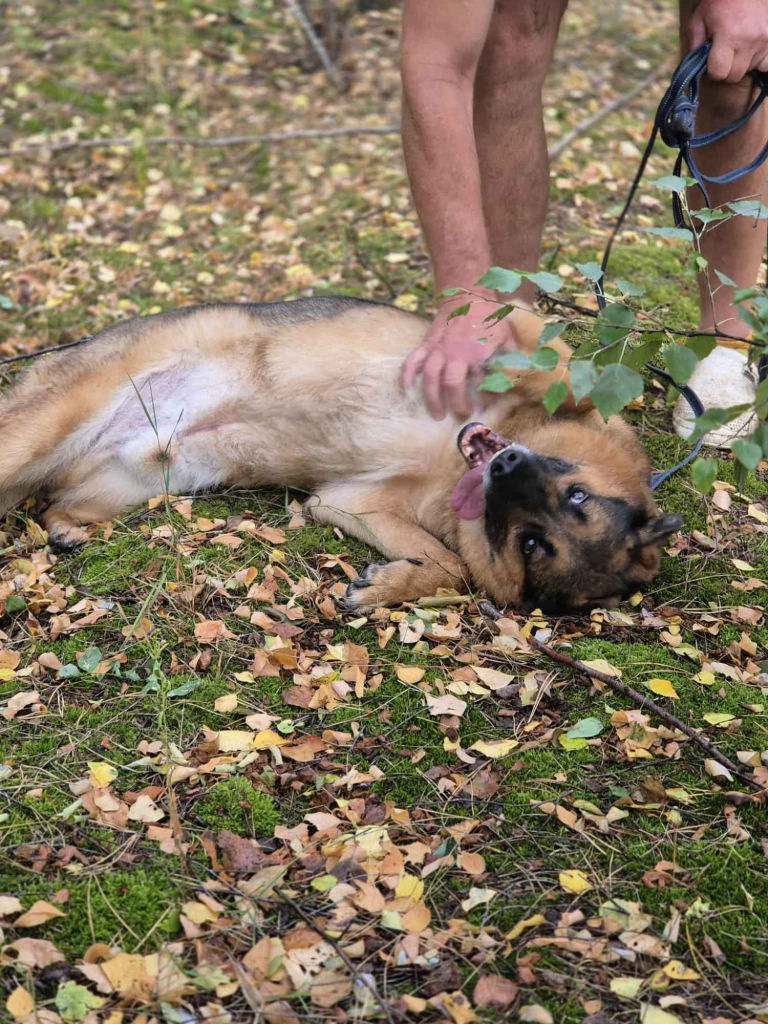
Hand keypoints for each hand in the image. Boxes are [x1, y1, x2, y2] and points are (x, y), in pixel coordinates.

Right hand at [402, 294, 519, 419]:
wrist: (467, 296)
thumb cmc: (490, 318)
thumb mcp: (508, 337)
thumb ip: (510, 360)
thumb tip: (515, 381)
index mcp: (478, 353)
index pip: (481, 384)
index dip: (485, 399)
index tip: (486, 406)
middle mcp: (456, 353)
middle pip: (451, 385)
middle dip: (456, 404)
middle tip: (461, 415)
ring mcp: (439, 349)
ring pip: (430, 377)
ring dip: (432, 398)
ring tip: (437, 414)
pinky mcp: (427, 344)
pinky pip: (413, 361)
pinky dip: (407, 375)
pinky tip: (407, 389)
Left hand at [688, 0, 767, 82]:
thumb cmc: (719, 3)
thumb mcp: (698, 21)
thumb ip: (694, 46)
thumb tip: (696, 69)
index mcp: (729, 36)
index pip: (719, 74)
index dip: (711, 72)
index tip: (710, 63)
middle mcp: (749, 40)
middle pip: (734, 76)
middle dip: (725, 71)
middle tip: (723, 56)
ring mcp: (764, 40)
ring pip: (750, 70)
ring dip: (741, 64)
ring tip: (737, 46)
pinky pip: (766, 64)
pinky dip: (758, 61)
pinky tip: (750, 49)